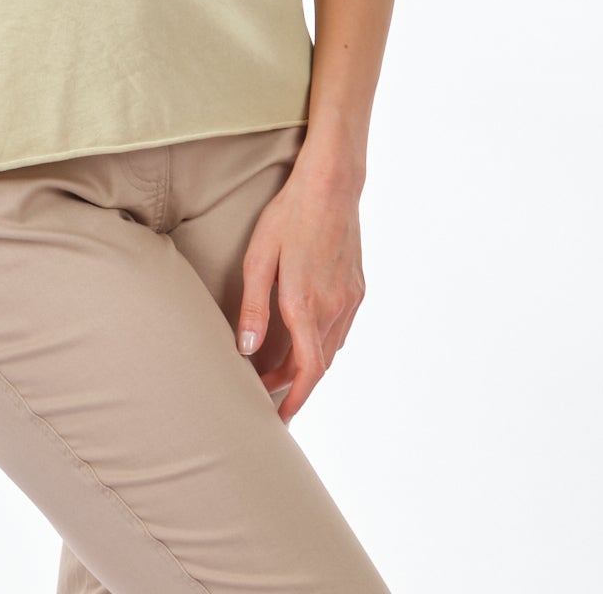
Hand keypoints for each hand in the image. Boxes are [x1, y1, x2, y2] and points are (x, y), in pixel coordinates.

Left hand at [235, 154, 365, 425]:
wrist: (331, 184)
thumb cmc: (289, 215)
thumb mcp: (259, 258)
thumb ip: (253, 307)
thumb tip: (245, 349)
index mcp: (307, 305)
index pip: (307, 372)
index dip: (294, 400)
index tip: (280, 418)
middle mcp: (334, 308)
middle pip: (317, 365)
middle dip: (292, 383)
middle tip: (264, 389)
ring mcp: (350, 298)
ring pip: (330, 349)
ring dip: (307, 364)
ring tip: (278, 366)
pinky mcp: (357, 286)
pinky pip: (340, 328)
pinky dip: (322, 343)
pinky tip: (305, 337)